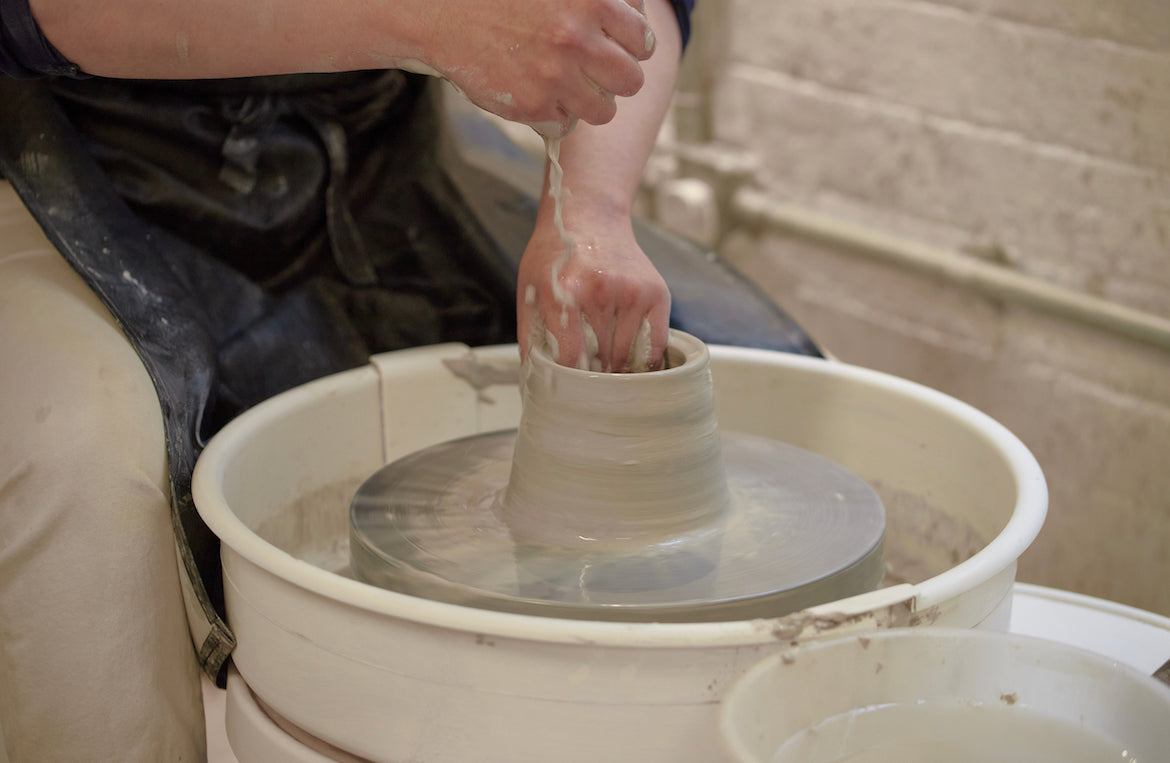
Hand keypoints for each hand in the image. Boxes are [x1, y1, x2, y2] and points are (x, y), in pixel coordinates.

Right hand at [424, 0, 656, 135]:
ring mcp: (556, 76)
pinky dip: (552, 116)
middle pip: (631, 81)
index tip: (616, 47)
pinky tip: (533, 92)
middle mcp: (579, 40)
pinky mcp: (533, 106)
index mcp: (594, 1)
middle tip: (593, 72)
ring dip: (588, 103)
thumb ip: (599, 0)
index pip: (643, 41)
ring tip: (565, 86)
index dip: (631, 47)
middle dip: (614, 79)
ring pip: (603, 111)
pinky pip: (564, 126)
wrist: (442, 12)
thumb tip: (636, 16)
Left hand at [518, 211, 669, 371]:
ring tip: (604, 371)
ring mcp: (632, 291)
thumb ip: (530, 336)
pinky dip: (644, 363)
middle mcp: (601, 290)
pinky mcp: (656, 293)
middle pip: (600, 359)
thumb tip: (534, 379)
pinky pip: (655, 345)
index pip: (571, 357)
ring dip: (615, 371)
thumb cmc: (554, 255)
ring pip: (626, 357)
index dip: (568, 380)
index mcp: (564, 292)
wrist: (589, 215)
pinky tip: (631, 365)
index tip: (566, 391)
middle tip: (585, 383)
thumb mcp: (529, 289)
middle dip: (591, 376)